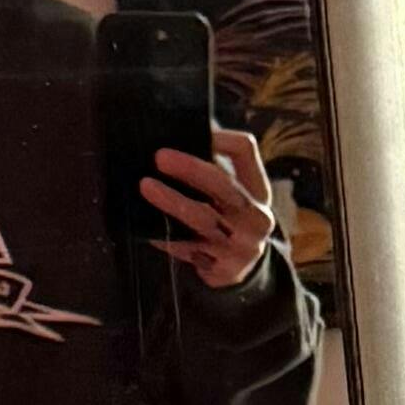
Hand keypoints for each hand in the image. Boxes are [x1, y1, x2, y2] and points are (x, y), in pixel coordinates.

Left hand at [139, 128, 276, 288]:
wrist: (245, 271)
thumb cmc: (231, 223)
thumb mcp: (237, 196)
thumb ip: (218, 169)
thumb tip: (183, 134)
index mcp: (259, 190)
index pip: (245, 151)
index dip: (220, 139)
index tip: (195, 132)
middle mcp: (255, 216)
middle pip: (223, 184)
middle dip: (190, 169)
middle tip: (160, 157)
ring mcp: (239, 244)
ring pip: (201, 218)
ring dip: (171, 200)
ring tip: (146, 186)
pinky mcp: (221, 268)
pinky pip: (187, 247)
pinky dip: (166, 235)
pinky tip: (147, 226)